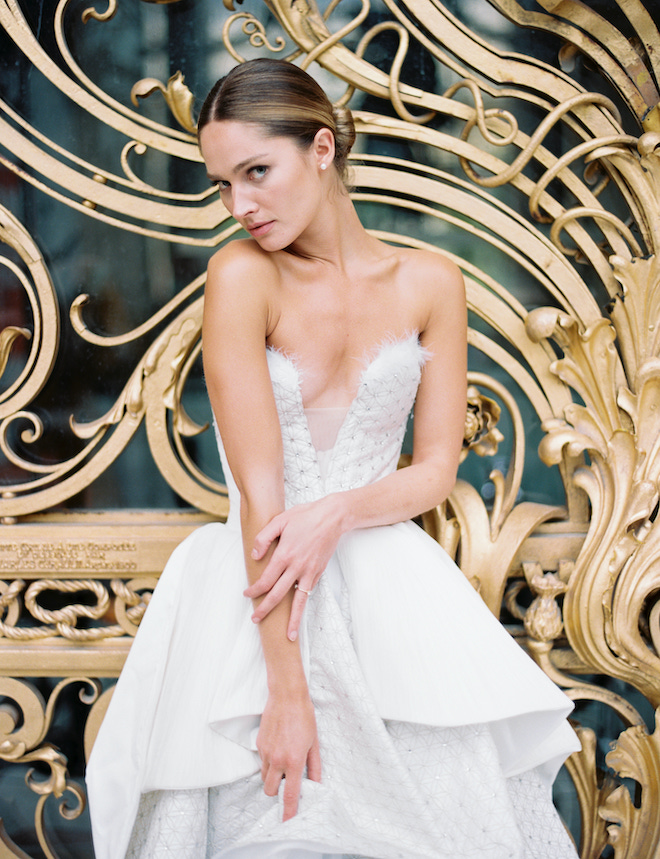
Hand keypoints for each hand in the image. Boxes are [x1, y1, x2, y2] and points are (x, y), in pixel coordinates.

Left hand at [245, 496, 343, 639]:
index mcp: (284, 555)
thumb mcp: (279, 520)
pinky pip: (308, 592)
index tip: (247, 595)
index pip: (265, 580)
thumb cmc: (305, 516)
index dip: (254, 591)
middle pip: (278, 596)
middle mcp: (297, 568)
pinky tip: (298, 612)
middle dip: (265, 610)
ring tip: (289, 636)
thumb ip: (264, 538)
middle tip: (255, 620)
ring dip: (293, 620)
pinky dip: (303, 604)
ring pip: (299, 602)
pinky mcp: (318, 573)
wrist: (333, 517)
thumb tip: (255, 556)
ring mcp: (309, 573)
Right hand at [257, 689, 320, 819]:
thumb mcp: (314, 743)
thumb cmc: (304, 717)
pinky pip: (262, 761)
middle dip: (278, 790)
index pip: (291, 795)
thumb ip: (314, 767)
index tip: (288, 822)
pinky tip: (278, 745)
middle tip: (288, 778)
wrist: (287, 696)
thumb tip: (316, 784)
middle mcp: (277, 759)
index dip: (290, 811)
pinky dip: (269, 760)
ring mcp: (265, 752)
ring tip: (283, 759)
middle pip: (271, 790)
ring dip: (273, 775)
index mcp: (293, 761)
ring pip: (264, 777)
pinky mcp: (258, 744)